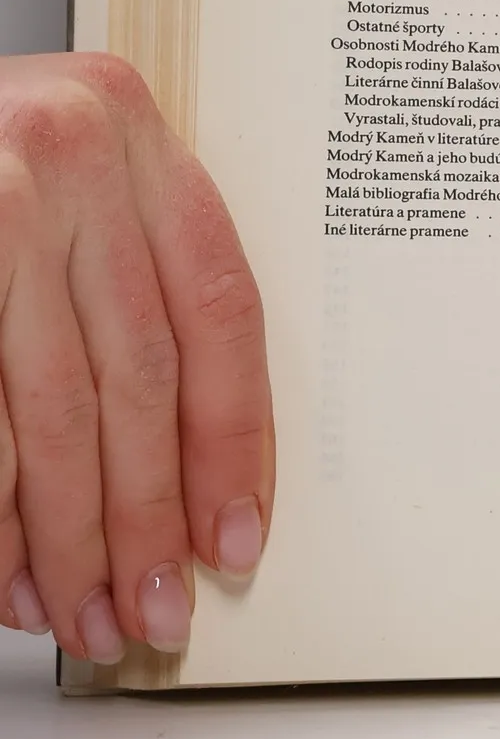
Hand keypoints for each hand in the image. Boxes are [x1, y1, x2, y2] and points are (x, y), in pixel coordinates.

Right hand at [0, 54, 272, 659]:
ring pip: (53, 408)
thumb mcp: (59, 172)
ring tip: (80, 613)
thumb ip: (124, 269)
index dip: (233, 434)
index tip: (238, 530)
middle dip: (148, 512)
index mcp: (127, 126)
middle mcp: (66, 154)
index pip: (216, 305)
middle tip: (153, 606)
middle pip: (139, 373)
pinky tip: (7, 573)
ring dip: (67, 534)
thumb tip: (187, 454)